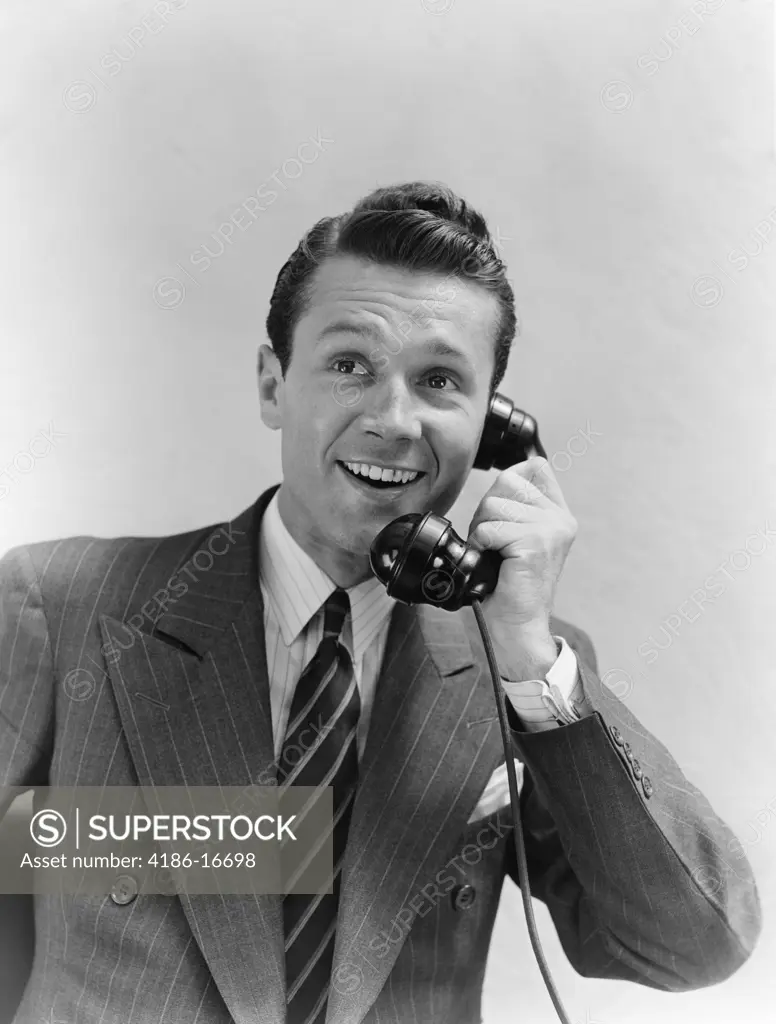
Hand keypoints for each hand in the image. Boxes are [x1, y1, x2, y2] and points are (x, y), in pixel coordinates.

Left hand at [466, 457, 576, 677]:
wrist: (517, 626)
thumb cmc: (510, 585)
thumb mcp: (518, 537)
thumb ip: (518, 507)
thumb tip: (503, 476)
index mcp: (560, 515)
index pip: (535, 467)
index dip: (509, 481)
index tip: (501, 513)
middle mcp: (561, 519)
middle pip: (508, 480)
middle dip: (487, 508)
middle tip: (492, 541)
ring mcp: (551, 530)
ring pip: (494, 504)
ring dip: (482, 529)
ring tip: (492, 553)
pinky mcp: (535, 543)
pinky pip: (490, 528)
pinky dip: (481, 544)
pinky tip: (491, 562)